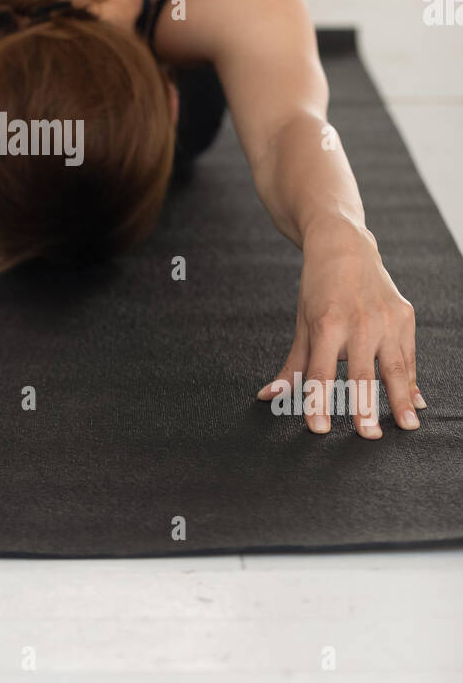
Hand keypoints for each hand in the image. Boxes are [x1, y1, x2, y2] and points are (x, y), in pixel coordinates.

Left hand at [257, 219, 423, 437]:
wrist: (344, 245)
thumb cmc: (318, 288)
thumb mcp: (302, 323)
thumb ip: (292, 365)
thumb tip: (266, 397)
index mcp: (327, 324)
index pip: (320, 372)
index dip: (318, 402)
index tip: (318, 429)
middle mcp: (359, 322)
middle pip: (361, 372)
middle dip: (365, 406)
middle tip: (368, 436)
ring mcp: (385, 319)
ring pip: (394, 366)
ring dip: (401, 399)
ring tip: (407, 427)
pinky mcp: (404, 315)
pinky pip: (409, 356)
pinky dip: (414, 381)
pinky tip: (416, 404)